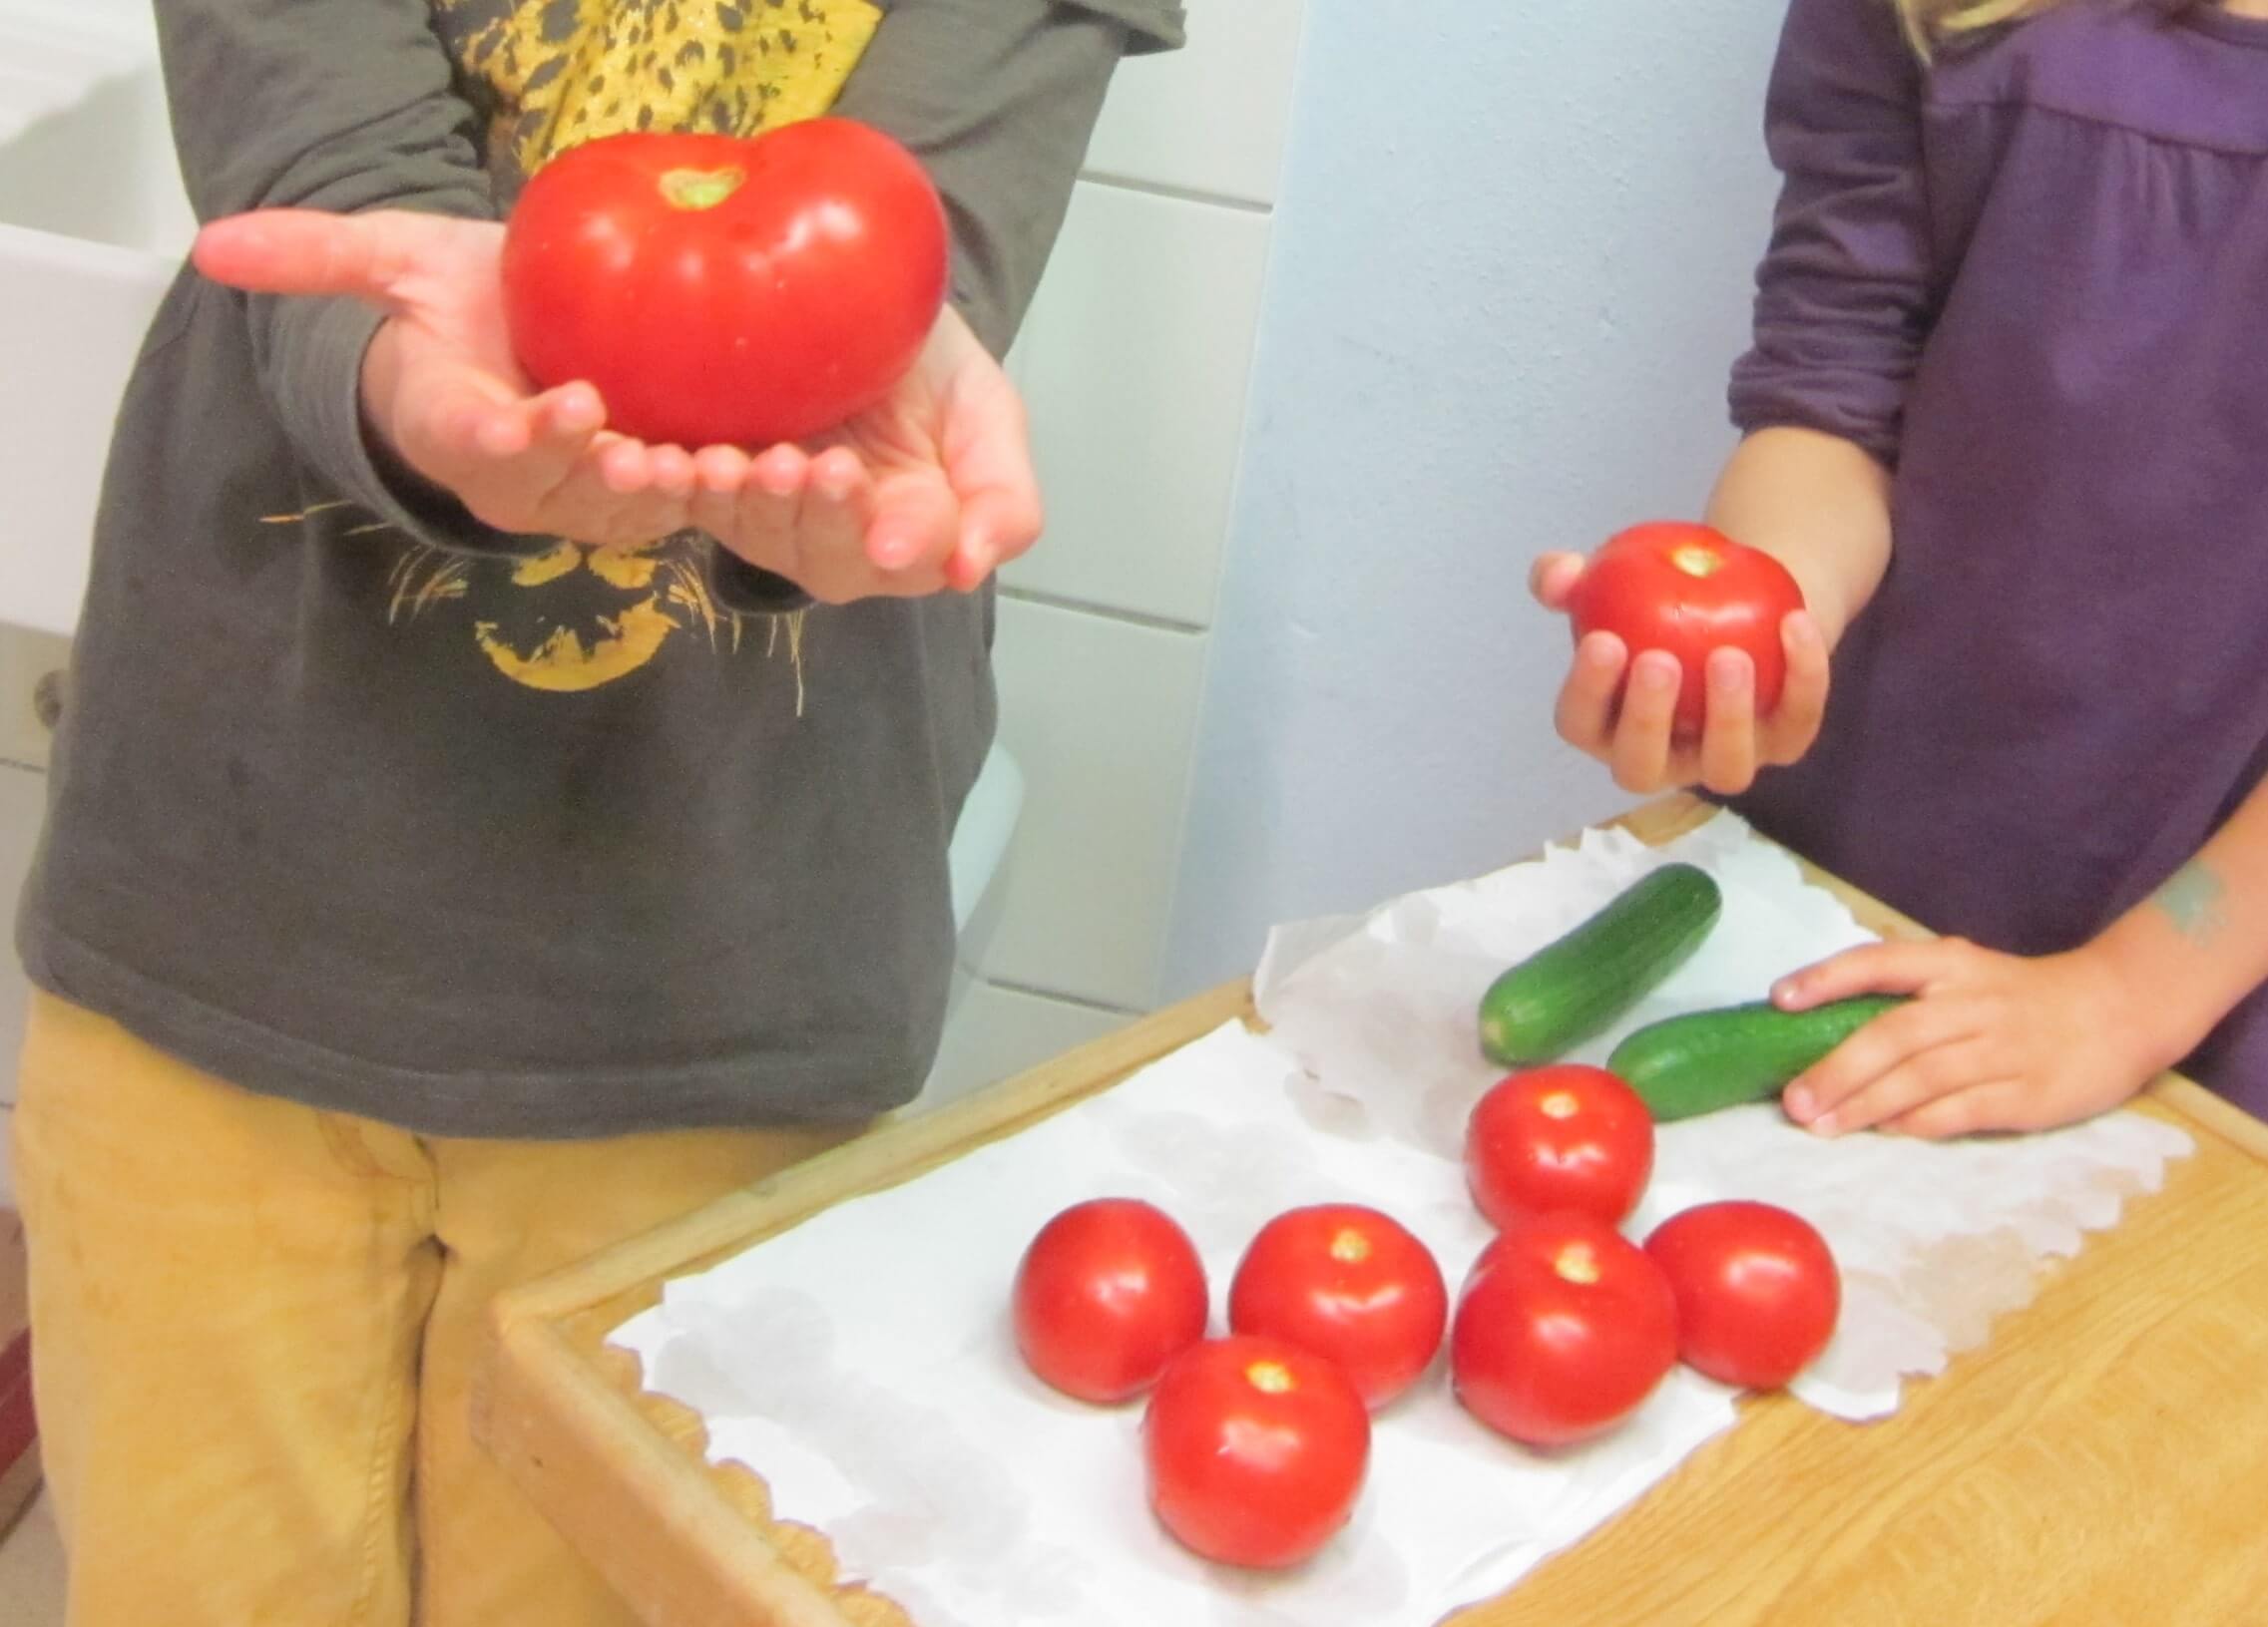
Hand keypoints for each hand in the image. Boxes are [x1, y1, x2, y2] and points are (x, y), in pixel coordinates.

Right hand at [194, 208, 694, 548]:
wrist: (515, 334)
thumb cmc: (452, 302)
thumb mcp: (390, 263)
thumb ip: (315, 257)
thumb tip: (208, 247)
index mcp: (451, 431)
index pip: (476, 440)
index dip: (510, 435)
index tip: (547, 413)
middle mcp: (517, 483)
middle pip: (556, 491)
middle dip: (593, 476)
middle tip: (631, 447)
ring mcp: (584, 498)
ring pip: (624, 512)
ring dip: (665, 497)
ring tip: (700, 466)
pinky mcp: (646, 496)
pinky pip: (682, 507)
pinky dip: (717, 496)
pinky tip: (760, 473)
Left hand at [687, 304, 1041, 603]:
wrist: (852, 294)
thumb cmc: (927, 359)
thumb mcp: (987, 411)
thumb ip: (1003, 497)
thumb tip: (970, 570)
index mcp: (918, 527)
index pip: (916, 553)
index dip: (904, 547)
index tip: (891, 541)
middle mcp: (844, 538)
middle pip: (833, 560)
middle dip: (822, 518)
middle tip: (821, 467)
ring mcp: (775, 520)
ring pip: (760, 538)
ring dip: (750, 505)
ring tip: (739, 463)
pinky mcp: (712, 489)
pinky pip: (689, 504)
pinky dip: (677, 488)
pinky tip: (670, 462)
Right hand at [1530, 551, 1830, 794]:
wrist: (1748, 600)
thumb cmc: (1664, 601)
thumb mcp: (1613, 580)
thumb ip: (1569, 576)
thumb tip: (1559, 574)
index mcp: (1608, 726)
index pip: (1582, 725)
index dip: (1587, 693)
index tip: (1603, 640)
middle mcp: (1663, 757)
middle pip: (1643, 769)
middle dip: (1648, 721)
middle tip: (1658, 660)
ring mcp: (1725, 757)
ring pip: (1726, 768)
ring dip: (1727, 718)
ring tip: (1729, 655)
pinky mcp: (1785, 741)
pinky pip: (1797, 721)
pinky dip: (1802, 676)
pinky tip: (1793, 623)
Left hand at [1768, 938, 2159, 1138]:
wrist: (2120, 1008)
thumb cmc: (2022, 996)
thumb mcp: (1966, 974)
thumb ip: (1909, 996)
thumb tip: (1829, 1032)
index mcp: (1951, 964)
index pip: (1879, 962)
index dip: (1826, 978)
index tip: (1779, 999)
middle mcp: (1973, 1002)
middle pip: (1893, 1034)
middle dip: (1836, 1070)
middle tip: (1793, 1101)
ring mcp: (2002, 1048)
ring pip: (1920, 1077)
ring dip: (1865, 1104)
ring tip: (1821, 1126)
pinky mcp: (2028, 1093)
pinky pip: (1961, 1110)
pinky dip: (1918, 1122)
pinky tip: (1886, 1130)